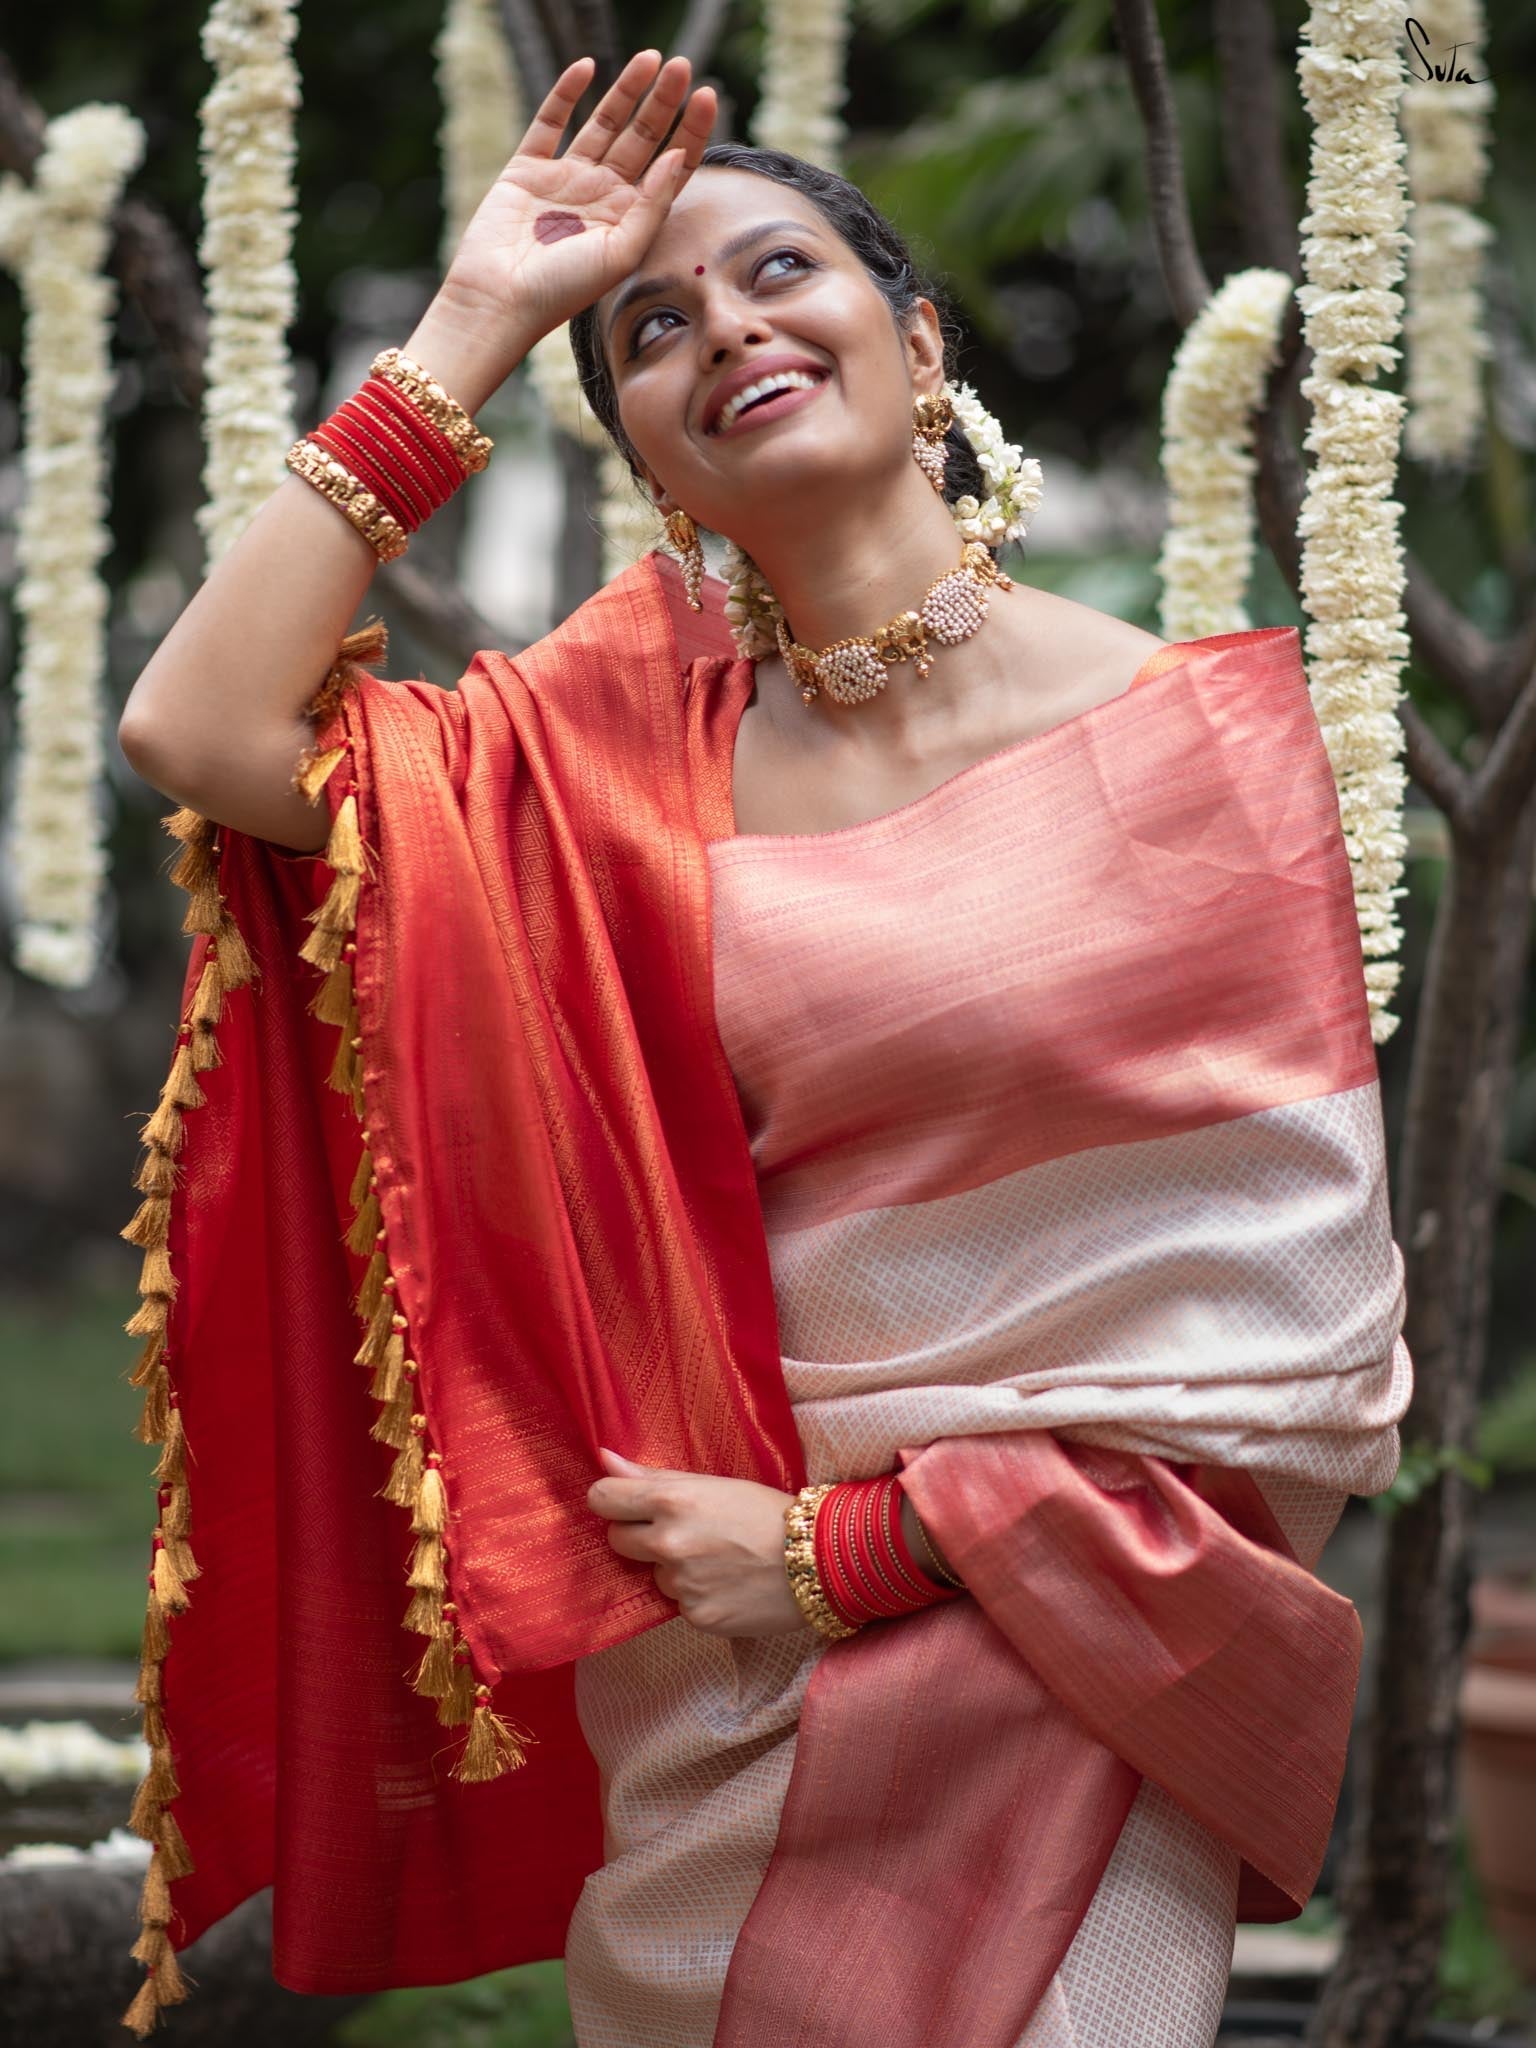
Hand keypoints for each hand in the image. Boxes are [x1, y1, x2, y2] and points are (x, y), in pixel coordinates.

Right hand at [438, 49, 716, 362]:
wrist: (499, 300)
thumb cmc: (563, 290)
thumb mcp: (621, 253)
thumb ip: (652, 205)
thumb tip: (679, 154)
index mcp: (630, 220)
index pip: (669, 168)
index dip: (689, 132)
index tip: (705, 95)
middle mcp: (602, 196)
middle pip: (642, 138)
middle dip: (662, 102)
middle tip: (681, 65)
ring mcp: (566, 180)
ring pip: (603, 124)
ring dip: (626, 91)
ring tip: (650, 59)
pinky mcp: (527, 169)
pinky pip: (550, 122)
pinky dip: (566, 93)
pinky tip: (587, 68)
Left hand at [587, 1448, 810, 1638]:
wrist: (819, 1560)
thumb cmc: (766, 1512)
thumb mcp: (713, 1484)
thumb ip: (653, 1476)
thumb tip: (604, 1458)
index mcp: (671, 1501)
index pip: (602, 1499)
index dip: (613, 1500)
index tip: (627, 1503)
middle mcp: (669, 1543)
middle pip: (617, 1540)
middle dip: (640, 1535)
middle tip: (683, 1531)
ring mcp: (681, 1584)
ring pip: (654, 1574)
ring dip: (674, 1568)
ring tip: (718, 1559)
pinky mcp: (696, 1616)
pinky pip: (679, 1603)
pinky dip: (697, 1595)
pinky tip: (727, 1583)